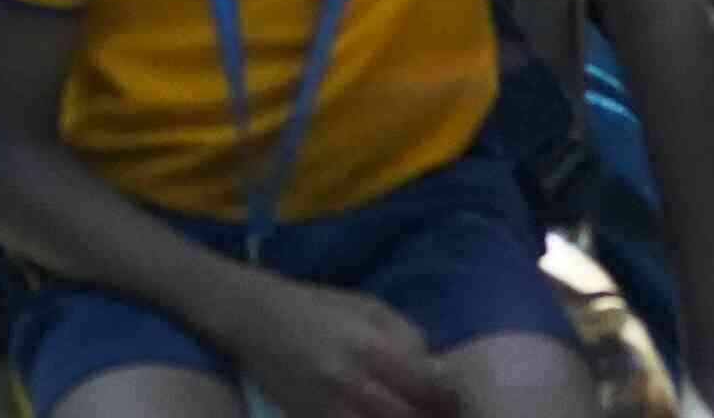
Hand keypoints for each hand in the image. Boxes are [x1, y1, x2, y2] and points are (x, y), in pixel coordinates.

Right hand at [232, 277, 457, 417]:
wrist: (253, 318)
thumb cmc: (316, 307)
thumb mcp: (367, 306)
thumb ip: (406, 336)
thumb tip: (436, 369)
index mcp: (369, 346)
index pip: (425, 384)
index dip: (449, 397)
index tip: (460, 400)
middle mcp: (349, 382)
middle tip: (445, 416)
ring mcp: (327, 409)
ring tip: (409, 414)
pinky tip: (378, 416)